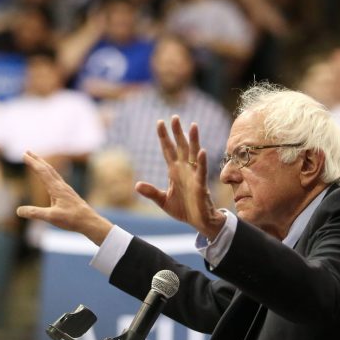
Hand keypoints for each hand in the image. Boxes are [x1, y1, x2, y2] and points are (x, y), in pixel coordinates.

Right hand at [17, 151, 112, 244]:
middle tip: (28, 152)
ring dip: (44, 165)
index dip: (32, 163)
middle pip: (47, 169)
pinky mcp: (69, 194)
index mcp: (56, 188)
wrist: (90, 222)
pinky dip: (51, 173)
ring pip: (53, 173)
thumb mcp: (51, 217)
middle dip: (37, 160)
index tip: (24, 155)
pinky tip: (51, 178)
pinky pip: (57, 179)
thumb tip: (18, 210)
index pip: (42, 172)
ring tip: (38, 161)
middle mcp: (61, 186)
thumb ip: (35, 213)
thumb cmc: (72, 219)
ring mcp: (66, 189)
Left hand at [136, 116, 225, 239]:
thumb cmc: (183, 209)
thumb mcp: (162, 200)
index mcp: (174, 171)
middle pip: (180, 146)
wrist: (198, 222)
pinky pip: (201, 171)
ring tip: (193, 125)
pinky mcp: (200, 185)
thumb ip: (151, 192)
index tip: (159, 122)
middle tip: (174, 117)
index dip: (164, 137)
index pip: (167, 150)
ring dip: (193, 140)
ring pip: (193, 154)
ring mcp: (193, 175)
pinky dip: (202, 161)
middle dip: (177, 132)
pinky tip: (202, 151)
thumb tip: (137, 185)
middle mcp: (184, 169)